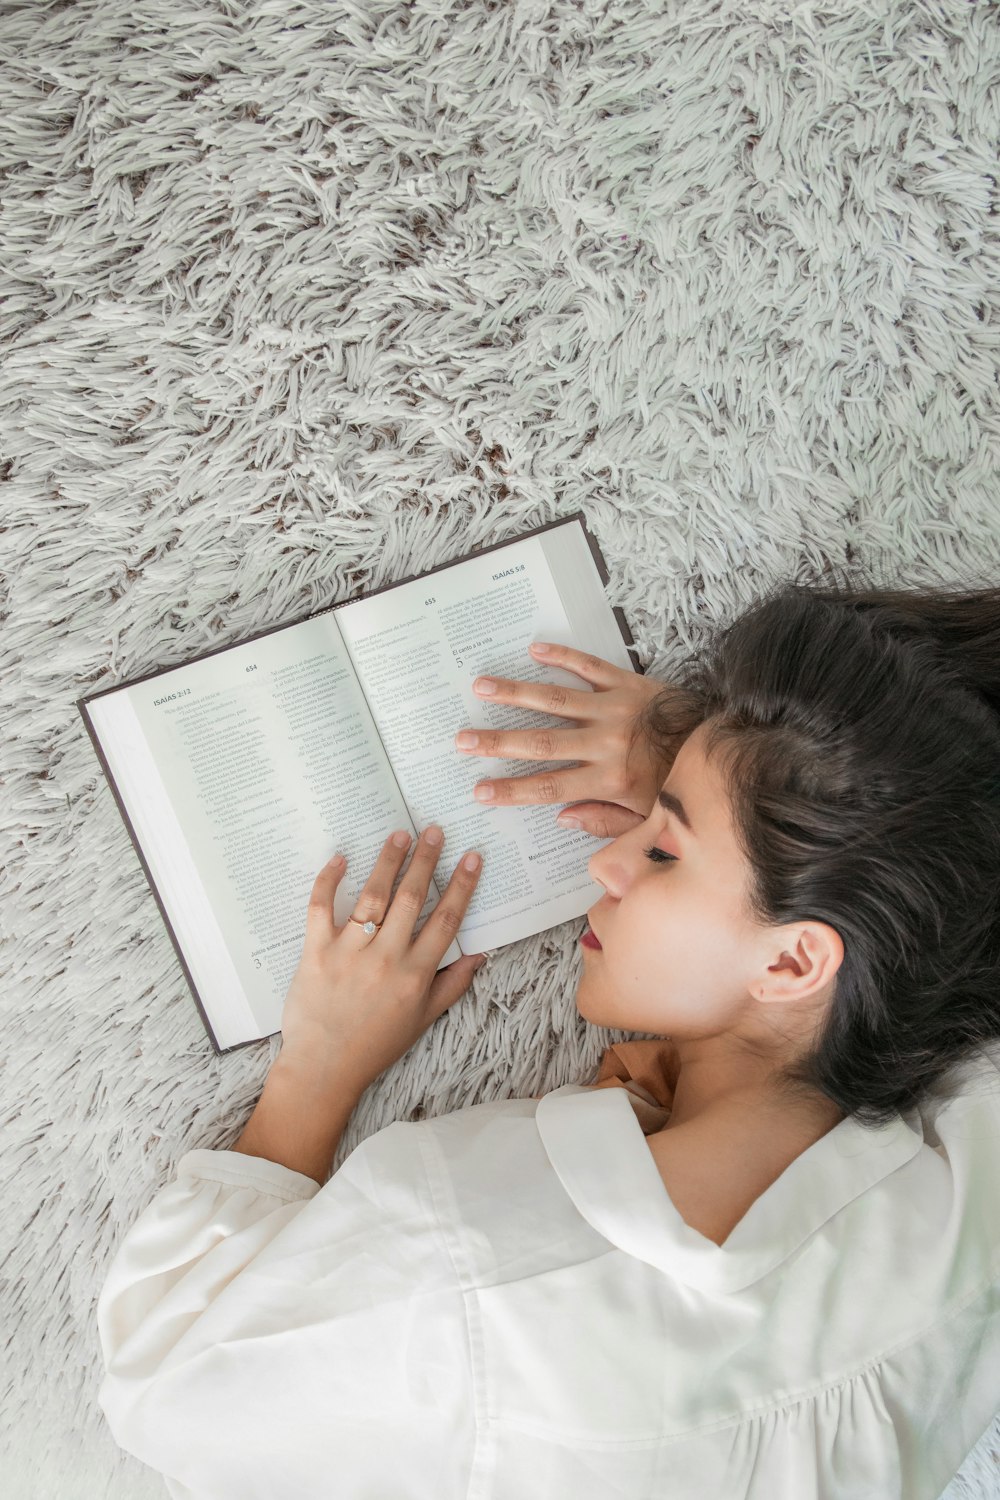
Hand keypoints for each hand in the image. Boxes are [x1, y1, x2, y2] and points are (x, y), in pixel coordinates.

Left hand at [278, 827, 484, 1093]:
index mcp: (417, 974)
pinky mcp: (316, 951)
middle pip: (412, 898)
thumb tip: (479, 954)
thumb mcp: (423, 1019)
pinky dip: (329, 880)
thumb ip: (452, 984)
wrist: (325, 1068)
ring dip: (388, 861)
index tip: (471, 857)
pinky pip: (321, 907)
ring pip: (373, 896)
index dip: (462, 885)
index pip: (446, 919)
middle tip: (433, 831)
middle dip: (426, 860)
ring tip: (398, 836)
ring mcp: (350, 952)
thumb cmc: (376, 1045)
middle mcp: (387, 958)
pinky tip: (341, 858)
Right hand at [456, 642, 683, 837]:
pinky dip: (562, 656)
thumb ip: (605, 821)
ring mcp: (615, 709)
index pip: (551, 787)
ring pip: (556, 700)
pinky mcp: (628, 683)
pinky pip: (590, 666)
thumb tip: (562, 816)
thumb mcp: (649, 818)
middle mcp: (607, 743)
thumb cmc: (683, 784)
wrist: (724, 741)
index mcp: (611, 780)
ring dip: (516, 693)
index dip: (512, 790)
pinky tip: (535, 648)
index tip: (480, 790)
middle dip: (497, 742)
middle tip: (462, 739)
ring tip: (481, 686)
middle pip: (542, 744)